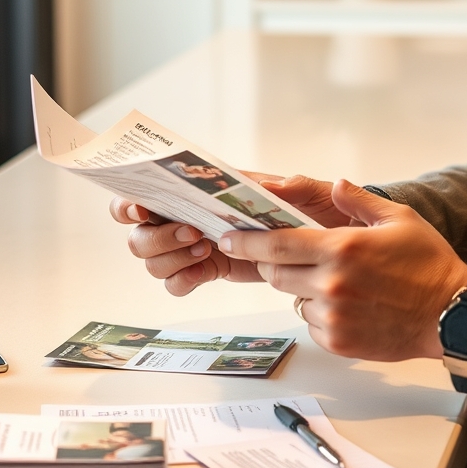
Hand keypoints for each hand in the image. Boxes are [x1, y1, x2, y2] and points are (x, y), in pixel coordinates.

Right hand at [108, 172, 349, 296]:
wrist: (332, 243)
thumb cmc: (320, 208)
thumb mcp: (313, 192)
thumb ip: (294, 187)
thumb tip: (271, 186)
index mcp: (207, 188)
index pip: (154, 190)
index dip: (133, 200)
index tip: (141, 207)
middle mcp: (194, 214)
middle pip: (141, 230)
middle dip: (156, 236)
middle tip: (193, 235)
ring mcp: (199, 243)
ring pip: (154, 257)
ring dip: (169, 258)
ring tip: (205, 252)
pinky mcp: (213, 268)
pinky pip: (178, 281)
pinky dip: (181, 281)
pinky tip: (201, 274)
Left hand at [218, 179, 466, 360]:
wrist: (451, 314)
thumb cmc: (428, 264)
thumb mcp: (399, 218)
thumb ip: (360, 201)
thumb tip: (335, 186)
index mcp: (341, 248)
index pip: (276, 244)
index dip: (246, 241)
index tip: (228, 237)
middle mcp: (331, 283)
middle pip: (276, 272)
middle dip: (276, 263)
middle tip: (294, 257)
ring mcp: (334, 316)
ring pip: (294, 299)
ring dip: (303, 289)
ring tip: (339, 283)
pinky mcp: (339, 341)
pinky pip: (312, 323)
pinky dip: (321, 314)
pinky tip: (350, 306)